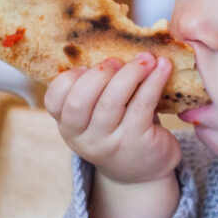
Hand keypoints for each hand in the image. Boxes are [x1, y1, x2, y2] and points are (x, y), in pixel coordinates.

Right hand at [43, 54, 180, 184]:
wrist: (143, 171)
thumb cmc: (120, 129)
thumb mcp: (98, 115)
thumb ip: (95, 89)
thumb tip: (110, 46)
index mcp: (69, 126)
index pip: (54, 100)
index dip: (69, 78)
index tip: (87, 68)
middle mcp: (84, 138)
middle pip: (79, 100)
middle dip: (99, 74)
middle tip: (118, 61)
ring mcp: (109, 143)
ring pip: (111, 101)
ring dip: (130, 73)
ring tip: (146, 59)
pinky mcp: (137, 142)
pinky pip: (142, 105)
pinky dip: (154, 81)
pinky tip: (163, 67)